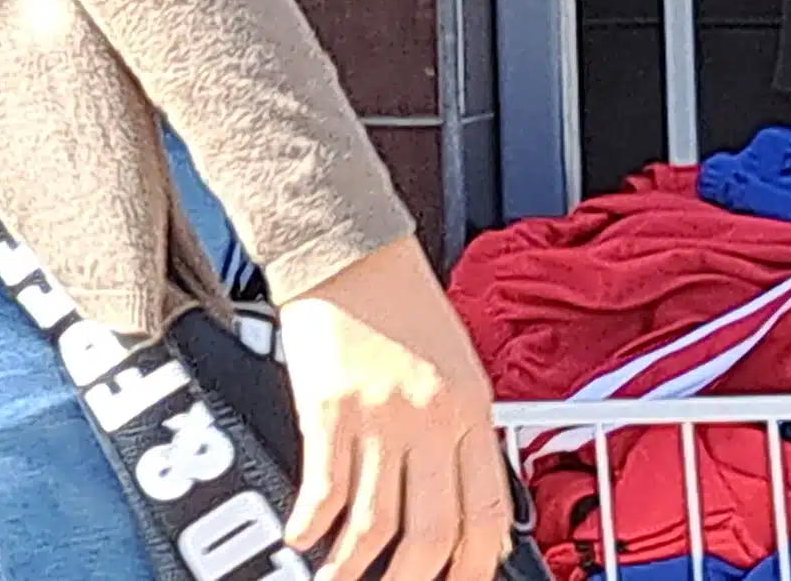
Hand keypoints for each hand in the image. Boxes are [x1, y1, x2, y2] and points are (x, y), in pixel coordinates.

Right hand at [279, 241, 512, 580]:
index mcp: (473, 409)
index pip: (488, 514)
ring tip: (339, 580)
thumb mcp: (457, 363)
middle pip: (432, 534)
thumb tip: (458, 497)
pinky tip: (302, 535)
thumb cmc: (400, 299)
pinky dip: (312, 523)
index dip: (477, 566)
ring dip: (353, 568)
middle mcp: (432, 419)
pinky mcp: (329, 406)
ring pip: (376, 526)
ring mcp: (380, 416)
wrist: (348, 244)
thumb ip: (461, 429)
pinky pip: (325, 487)